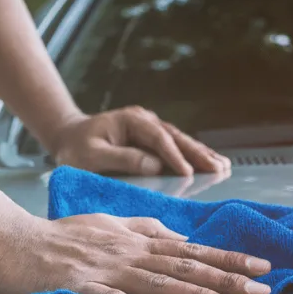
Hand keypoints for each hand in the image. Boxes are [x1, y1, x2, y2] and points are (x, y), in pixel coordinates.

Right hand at [0, 214, 271, 293]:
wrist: (12, 241)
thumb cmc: (56, 236)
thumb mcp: (105, 223)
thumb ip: (142, 228)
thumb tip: (176, 236)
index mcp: (133, 240)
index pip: (189, 249)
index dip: (227, 259)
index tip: (261, 267)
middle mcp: (126, 253)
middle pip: (184, 265)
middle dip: (226, 278)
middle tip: (263, 290)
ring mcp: (105, 271)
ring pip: (159, 282)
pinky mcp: (81, 289)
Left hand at [46, 106, 230, 176]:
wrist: (69, 138)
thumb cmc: (76, 148)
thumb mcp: (92, 155)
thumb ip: (121, 159)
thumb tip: (154, 166)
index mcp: (131, 120)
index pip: (158, 137)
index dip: (174, 155)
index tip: (188, 172)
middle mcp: (145, 121)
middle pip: (176, 137)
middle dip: (198, 154)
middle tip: (219, 169)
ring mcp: (150, 129)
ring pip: (180, 142)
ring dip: (201, 155)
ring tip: (223, 167)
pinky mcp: (152, 141)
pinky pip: (176, 148)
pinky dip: (193, 157)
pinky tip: (211, 164)